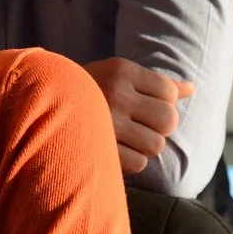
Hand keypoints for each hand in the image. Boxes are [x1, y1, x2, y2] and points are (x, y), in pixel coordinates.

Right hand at [81, 57, 190, 174]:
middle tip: (142, 124)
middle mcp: (115, 93)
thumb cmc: (90, 91)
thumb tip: (193, 88)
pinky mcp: (100, 148)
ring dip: (146, 145)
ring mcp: (106, 122)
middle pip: (169, 120)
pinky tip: (117, 149)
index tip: (144, 104)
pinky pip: (139, 163)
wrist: (40, 105)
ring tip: (128, 137)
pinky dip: (133, 160)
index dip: (164, 102)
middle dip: (160, 126)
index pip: (170, 93)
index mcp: (121, 70)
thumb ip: (158, 84)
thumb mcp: (119, 76)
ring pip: (156, 144)